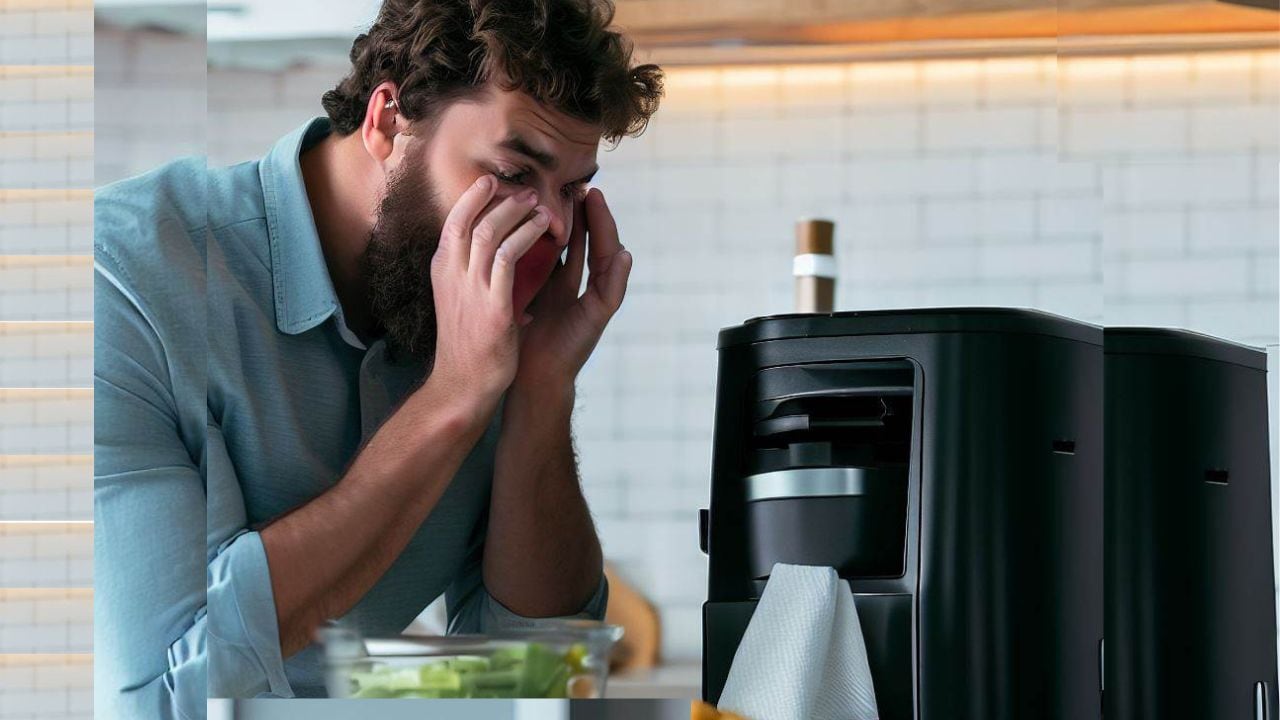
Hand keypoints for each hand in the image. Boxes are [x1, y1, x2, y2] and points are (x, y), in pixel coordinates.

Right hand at [428, 175, 549, 406]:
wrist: (463, 385)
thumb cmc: (465, 344)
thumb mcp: (458, 300)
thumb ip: (468, 274)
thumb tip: (483, 252)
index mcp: (442, 271)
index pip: (453, 222)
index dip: (473, 198)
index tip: (492, 184)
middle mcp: (451, 275)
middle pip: (468, 220)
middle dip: (497, 200)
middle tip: (525, 192)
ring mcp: (470, 290)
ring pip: (489, 233)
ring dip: (515, 214)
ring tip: (539, 205)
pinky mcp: (492, 307)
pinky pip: (508, 259)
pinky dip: (526, 237)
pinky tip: (543, 229)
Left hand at [512, 188, 631, 394]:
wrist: (525, 379)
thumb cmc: (515, 338)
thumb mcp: (513, 292)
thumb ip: (516, 267)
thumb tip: (497, 233)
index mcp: (557, 281)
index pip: (568, 239)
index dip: (567, 214)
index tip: (559, 187)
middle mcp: (577, 288)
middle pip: (589, 242)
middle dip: (587, 213)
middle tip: (582, 183)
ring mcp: (589, 302)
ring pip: (605, 258)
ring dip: (605, 230)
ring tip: (599, 202)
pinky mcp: (596, 320)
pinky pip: (612, 292)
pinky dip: (620, 274)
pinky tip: (623, 253)